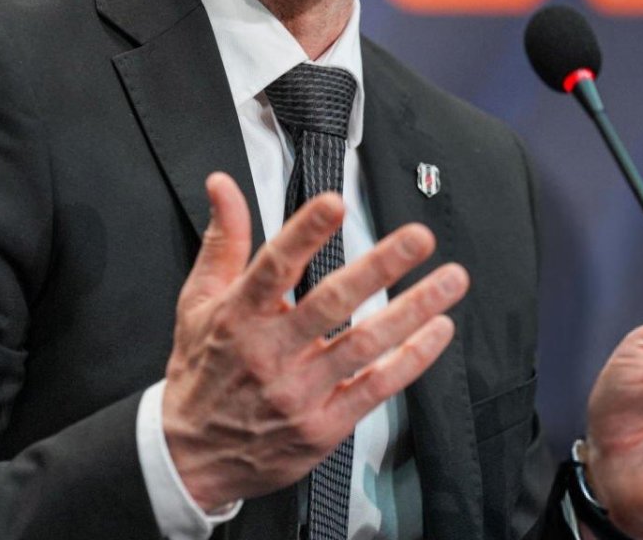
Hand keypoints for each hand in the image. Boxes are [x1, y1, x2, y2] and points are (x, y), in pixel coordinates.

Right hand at [161, 172, 469, 509]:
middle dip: (380, 267)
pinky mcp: (323, 426)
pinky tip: (438, 330)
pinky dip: (411, 359)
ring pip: (364, 344)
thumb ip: (223, 240)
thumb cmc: (201, 372)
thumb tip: (223, 185)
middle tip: (418, 238)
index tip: (335, 203)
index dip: (305, 234)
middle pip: (331, 303)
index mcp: (237, 316)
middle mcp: (270, 352)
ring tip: (451, 279)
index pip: (274, 266)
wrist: (192, 457)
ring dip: (413, 310)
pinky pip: (375, 388)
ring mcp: (298, 392)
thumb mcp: (197, 302)